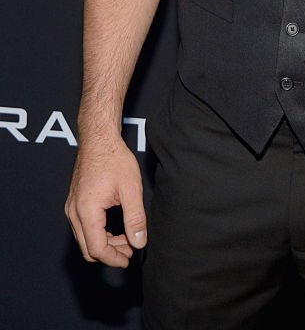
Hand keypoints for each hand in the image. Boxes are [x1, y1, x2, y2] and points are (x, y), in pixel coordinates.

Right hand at [65, 135, 146, 267]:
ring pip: (85, 238)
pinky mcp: (74, 202)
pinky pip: (83, 227)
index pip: (97, 248)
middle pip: (88, 248)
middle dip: (109, 253)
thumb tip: (139, 243)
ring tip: (127, 238)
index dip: (113, 258)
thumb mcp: (131, 189)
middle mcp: (74, 212)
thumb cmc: (114, 159)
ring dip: (105, 243)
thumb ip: (135, 218)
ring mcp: (71, 207)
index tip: (129, 259)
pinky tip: (115, 227)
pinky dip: (98, 232)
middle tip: (130, 250)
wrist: (98, 139)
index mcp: (86, 211)